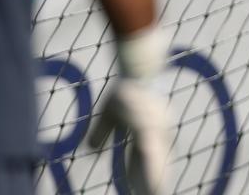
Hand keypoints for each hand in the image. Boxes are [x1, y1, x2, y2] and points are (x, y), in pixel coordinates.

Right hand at [87, 27, 170, 194]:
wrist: (136, 67)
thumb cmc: (125, 88)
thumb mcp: (109, 113)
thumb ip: (103, 133)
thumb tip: (91, 151)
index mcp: (147, 131)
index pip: (145, 160)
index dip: (147, 177)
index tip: (148, 192)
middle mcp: (156, 133)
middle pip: (154, 164)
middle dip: (155, 182)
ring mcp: (155, 130)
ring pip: (154, 163)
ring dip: (155, 181)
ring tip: (158, 194)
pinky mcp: (149, 126)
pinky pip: (149, 152)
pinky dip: (152, 170)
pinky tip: (154, 182)